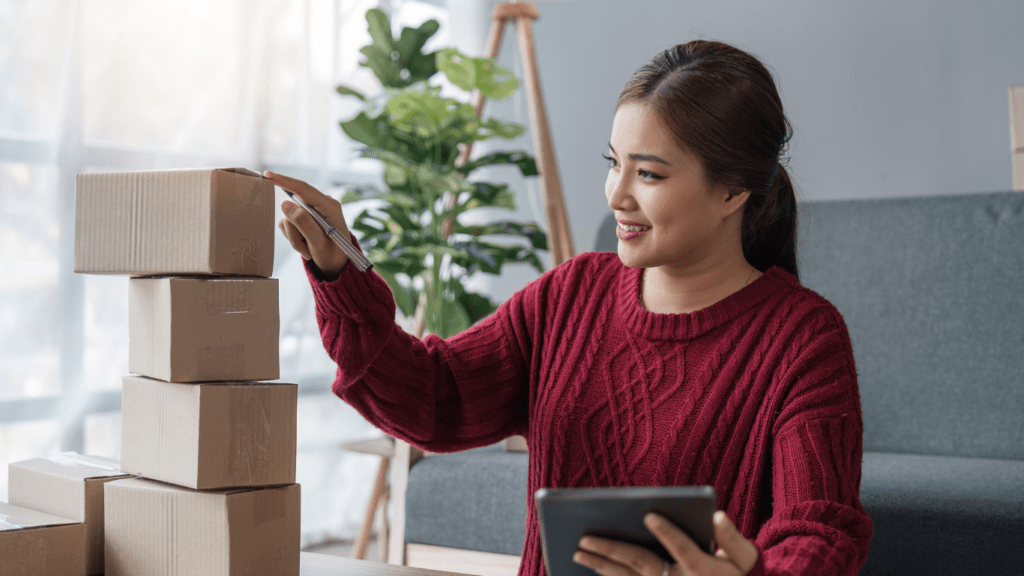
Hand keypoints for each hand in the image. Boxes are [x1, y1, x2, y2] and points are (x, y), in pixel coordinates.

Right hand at [266, 170, 351, 277]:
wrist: (337, 265)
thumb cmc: (333, 255)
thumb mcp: (319, 243)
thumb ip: (304, 223)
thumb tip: (285, 203)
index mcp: (329, 206)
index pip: (303, 189)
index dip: (284, 181)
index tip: (267, 174)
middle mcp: (320, 204)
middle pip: (293, 206)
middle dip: (295, 230)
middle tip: (304, 247)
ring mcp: (311, 211)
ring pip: (288, 219)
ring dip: (295, 237)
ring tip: (308, 249)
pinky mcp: (304, 218)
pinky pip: (288, 225)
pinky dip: (294, 239)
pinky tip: (306, 246)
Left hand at [573, 511, 757, 575]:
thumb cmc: (740, 575)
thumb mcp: (745, 558)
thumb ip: (731, 538)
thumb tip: (718, 516)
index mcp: (703, 568)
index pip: (684, 549)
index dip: (668, 533)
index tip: (649, 515)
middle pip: (643, 565)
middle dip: (613, 549)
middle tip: (585, 537)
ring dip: (602, 566)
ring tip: (579, 552)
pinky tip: (591, 567)